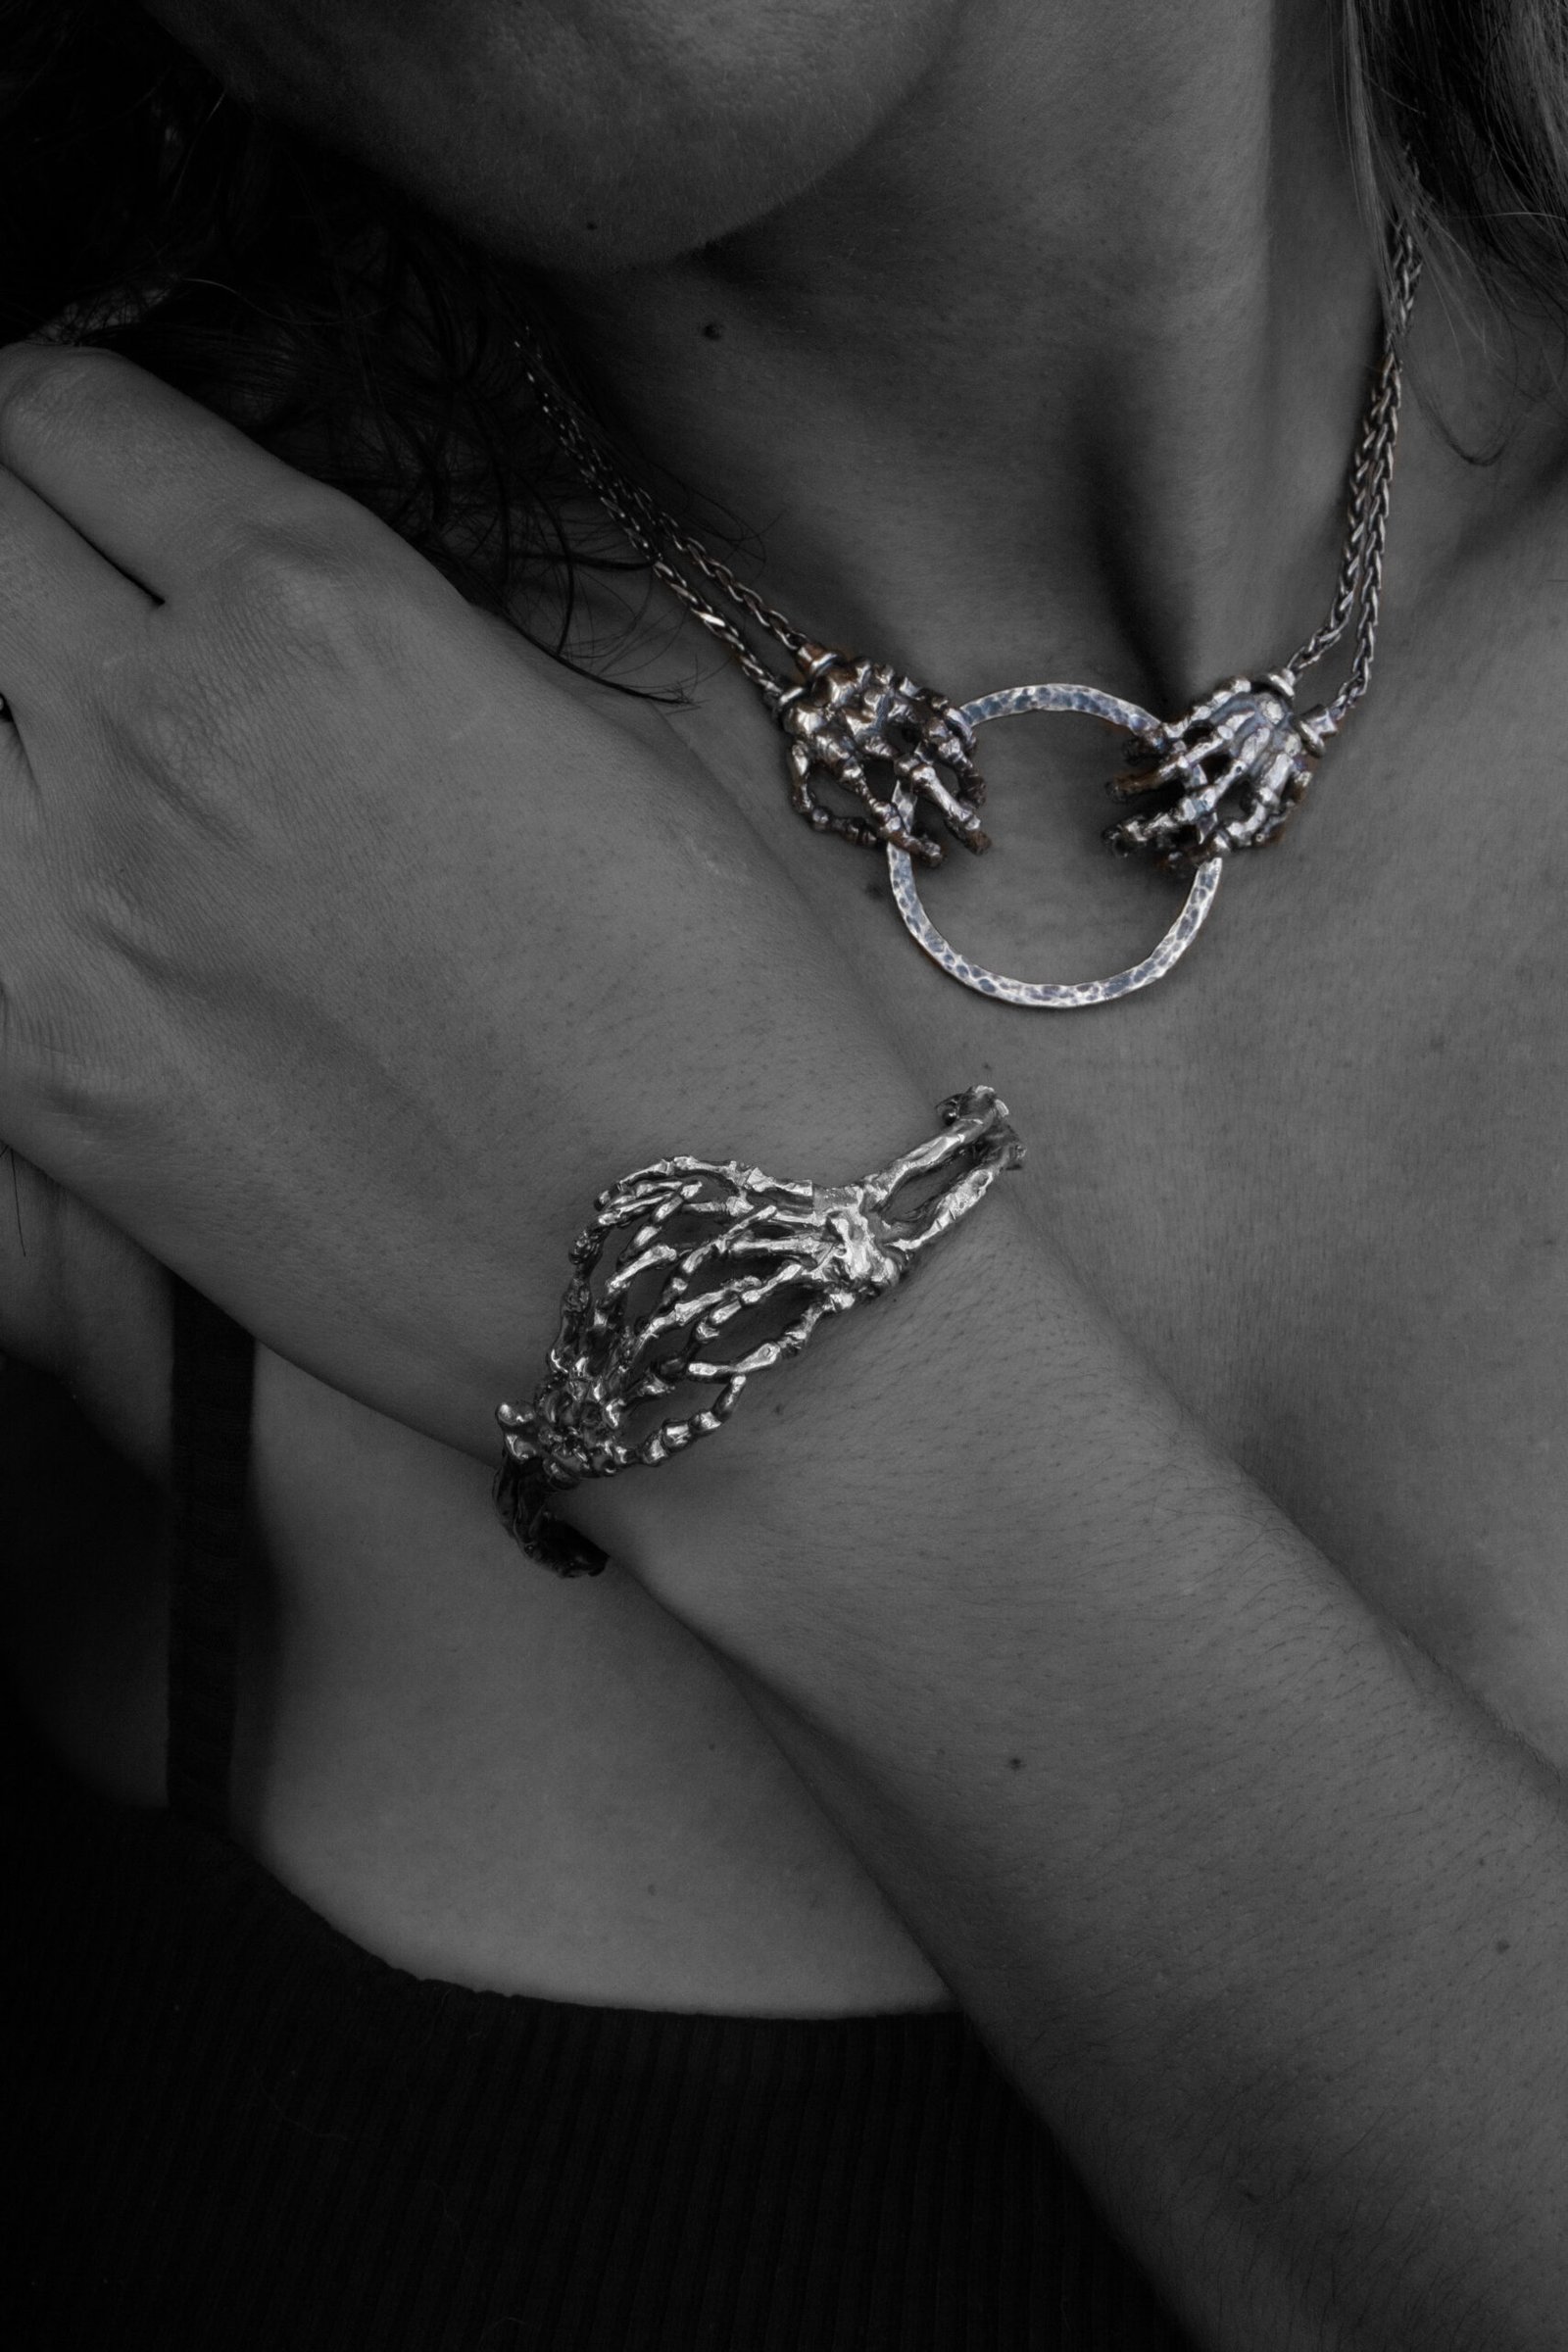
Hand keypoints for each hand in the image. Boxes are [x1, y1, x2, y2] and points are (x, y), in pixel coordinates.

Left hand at [0, 343, 922, 1453]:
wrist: (711, 1258)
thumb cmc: (711, 994)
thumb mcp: (600, 728)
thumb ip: (406, 624)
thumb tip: (289, 595)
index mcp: (315, 601)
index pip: (74, 415)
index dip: (58, 420)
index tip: (67, 459)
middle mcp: (160, 720)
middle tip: (37, 588)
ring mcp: (71, 903)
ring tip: (45, 749)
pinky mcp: (36, 1075)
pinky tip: (47, 901)